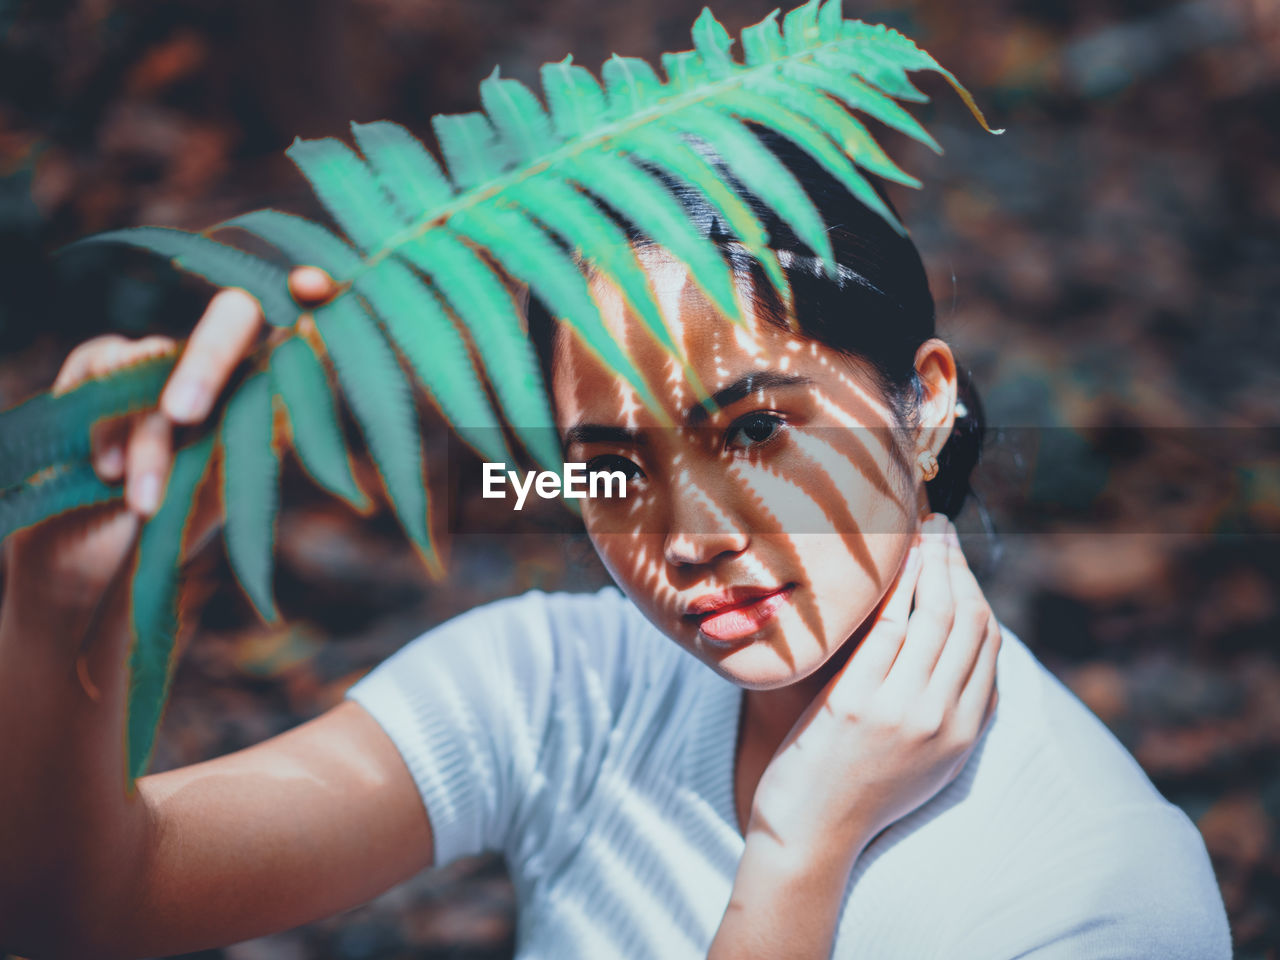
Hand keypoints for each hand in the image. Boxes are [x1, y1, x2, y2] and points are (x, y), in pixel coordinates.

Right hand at [1, 267, 337, 638]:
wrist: (101, 563)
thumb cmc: (182, 522)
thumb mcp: (235, 480)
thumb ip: (269, 419)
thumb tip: (311, 353)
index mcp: (265, 386)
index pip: (299, 325)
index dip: (312, 296)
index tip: (313, 286)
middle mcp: (219, 364)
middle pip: (231, 316)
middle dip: (209, 358)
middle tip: (184, 415)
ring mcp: (159, 362)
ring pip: (156, 362)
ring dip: (147, 445)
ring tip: (143, 505)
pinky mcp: (100, 370)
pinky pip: (103, 364)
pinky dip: (107, 428)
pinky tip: (106, 473)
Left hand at [746, 513, 1000, 864]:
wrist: (813, 835)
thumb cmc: (859, 792)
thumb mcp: (927, 761)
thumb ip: (947, 710)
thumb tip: (957, 655)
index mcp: (966, 733)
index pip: (989, 644)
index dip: (975, 589)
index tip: (957, 558)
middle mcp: (943, 718)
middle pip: (967, 621)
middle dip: (957, 564)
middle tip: (940, 528)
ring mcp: (902, 711)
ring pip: (934, 617)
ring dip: (930, 564)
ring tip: (919, 530)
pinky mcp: (857, 704)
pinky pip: (886, 629)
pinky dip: (893, 588)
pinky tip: (885, 562)